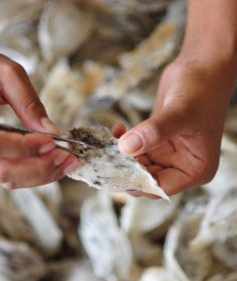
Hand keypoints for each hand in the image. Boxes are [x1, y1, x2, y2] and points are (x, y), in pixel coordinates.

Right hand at [0, 43, 78, 187]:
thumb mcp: (9, 73)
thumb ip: (30, 103)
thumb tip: (53, 131)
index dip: (25, 148)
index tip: (52, 141)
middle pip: (0, 168)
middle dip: (39, 167)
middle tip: (67, 158)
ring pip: (5, 176)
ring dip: (39, 174)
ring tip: (66, 163)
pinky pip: (7, 172)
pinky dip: (32, 172)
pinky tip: (52, 164)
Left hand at [116, 58, 235, 195]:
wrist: (200, 66)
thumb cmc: (201, 89)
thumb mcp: (180, 112)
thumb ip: (154, 132)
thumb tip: (125, 148)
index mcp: (194, 169)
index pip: (159, 187)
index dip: (135, 183)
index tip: (113, 170)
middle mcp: (180, 165)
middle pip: (145, 178)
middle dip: (125, 168)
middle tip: (105, 155)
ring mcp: (167, 153)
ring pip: (137, 164)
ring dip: (121, 155)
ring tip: (109, 140)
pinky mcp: (156, 141)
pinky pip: (135, 149)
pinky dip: (124, 143)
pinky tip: (117, 129)